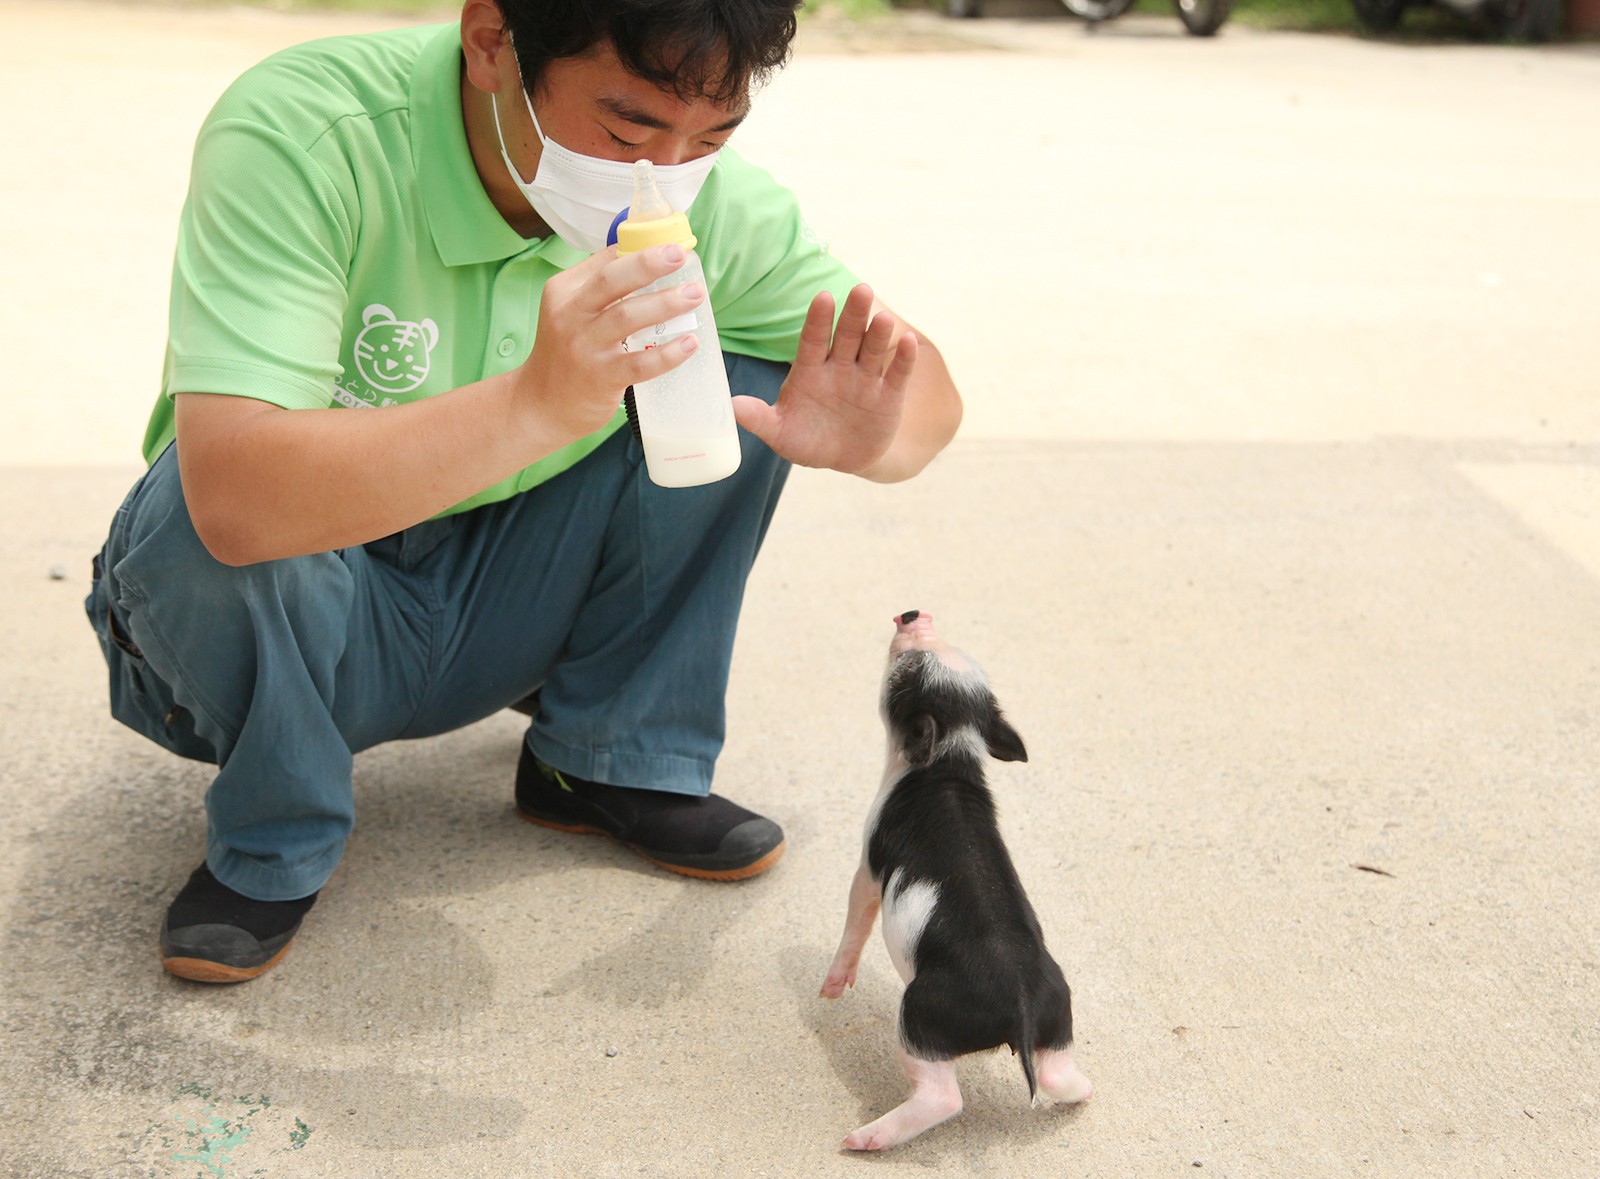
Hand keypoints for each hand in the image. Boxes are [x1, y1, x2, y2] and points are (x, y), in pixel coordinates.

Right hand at [516, 244, 705, 440]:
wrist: (541, 405)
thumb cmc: (566, 352)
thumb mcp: (568, 311)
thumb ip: (599, 287)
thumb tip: (644, 256)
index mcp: (564, 292)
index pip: (604, 262)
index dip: (641, 249)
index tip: (672, 245)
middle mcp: (570, 316)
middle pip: (611, 282)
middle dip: (648, 264)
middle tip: (680, 255)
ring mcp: (585, 348)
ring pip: (628, 317)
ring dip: (666, 303)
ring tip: (694, 294)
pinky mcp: (601, 378)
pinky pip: (640, 363)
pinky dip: (668, 353)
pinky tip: (690, 343)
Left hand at [733, 284, 918, 474]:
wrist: (840, 457)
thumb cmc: (805, 440)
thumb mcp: (780, 434)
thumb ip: (760, 419)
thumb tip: (732, 407)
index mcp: (809, 369)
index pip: (812, 339)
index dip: (818, 320)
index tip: (822, 298)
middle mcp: (839, 366)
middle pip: (846, 336)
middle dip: (853, 314)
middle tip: (861, 290)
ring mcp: (865, 378)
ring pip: (872, 349)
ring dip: (877, 333)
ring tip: (883, 318)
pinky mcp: (888, 395)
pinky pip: (896, 373)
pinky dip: (903, 358)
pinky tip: (907, 341)